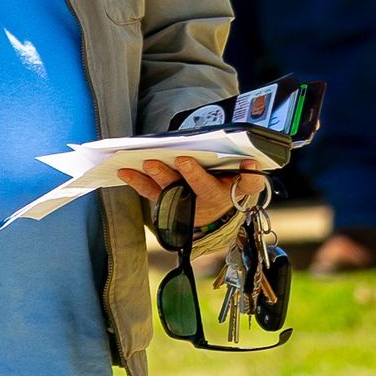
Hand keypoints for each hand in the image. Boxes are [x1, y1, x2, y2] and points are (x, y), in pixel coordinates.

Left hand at [118, 152, 267, 250]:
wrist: (217, 214)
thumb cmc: (231, 190)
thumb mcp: (246, 187)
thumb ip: (251, 178)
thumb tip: (251, 164)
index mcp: (215, 195)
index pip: (205, 186)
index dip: (194, 175)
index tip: (184, 160)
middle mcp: (193, 202)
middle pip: (177, 189)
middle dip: (163, 175)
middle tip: (151, 162)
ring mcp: (177, 203)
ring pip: (160, 192)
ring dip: (145, 179)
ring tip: (131, 167)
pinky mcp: (165, 202)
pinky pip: (149, 192)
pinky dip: (137, 182)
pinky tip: (124, 171)